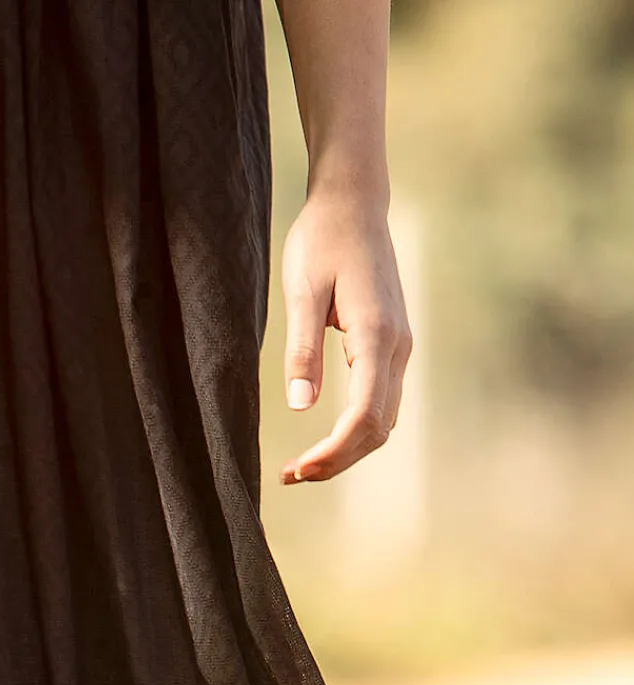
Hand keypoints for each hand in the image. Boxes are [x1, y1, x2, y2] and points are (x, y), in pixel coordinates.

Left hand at [279, 193, 410, 484]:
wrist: (353, 204)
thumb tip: (301, 405)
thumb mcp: (301, 291)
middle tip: (290, 475)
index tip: (297, 468)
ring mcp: (399, 348)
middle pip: (377, 429)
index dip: (333, 452)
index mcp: (376, 335)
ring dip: (346, 451)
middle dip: (337, 460)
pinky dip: (355, 432)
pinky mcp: (391, 347)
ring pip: (382, 421)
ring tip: (301, 466)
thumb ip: (301, 349)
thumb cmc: (322, 240)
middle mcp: (397, 347)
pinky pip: (380, 404)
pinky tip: (324, 440)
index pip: (363, 415)